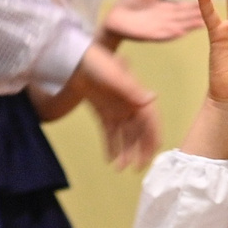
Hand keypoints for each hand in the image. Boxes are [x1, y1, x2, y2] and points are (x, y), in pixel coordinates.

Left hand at [69, 43, 159, 167]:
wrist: (74, 59)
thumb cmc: (97, 63)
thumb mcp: (116, 76)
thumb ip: (132, 90)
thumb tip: (152, 98)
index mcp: (137, 96)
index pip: (150, 120)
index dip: (153, 137)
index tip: (153, 154)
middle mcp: (130, 105)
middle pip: (139, 132)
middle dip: (139, 150)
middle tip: (136, 168)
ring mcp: (116, 109)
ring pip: (124, 135)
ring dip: (124, 151)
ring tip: (119, 168)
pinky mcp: (103, 112)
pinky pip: (109, 132)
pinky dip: (110, 145)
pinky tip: (109, 160)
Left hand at [102, 0, 206, 45]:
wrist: (114, 17)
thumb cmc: (130, 3)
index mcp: (169, 8)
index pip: (186, 7)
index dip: (197, 5)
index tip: (211, 2)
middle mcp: (168, 19)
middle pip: (186, 17)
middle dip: (198, 15)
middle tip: (213, 14)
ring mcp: (161, 28)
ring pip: (179, 26)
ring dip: (190, 26)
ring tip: (202, 23)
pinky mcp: (152, 35)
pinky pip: (164, 35)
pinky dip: (173, 34)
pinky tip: (181, 32)